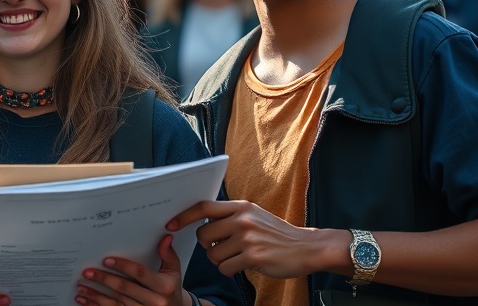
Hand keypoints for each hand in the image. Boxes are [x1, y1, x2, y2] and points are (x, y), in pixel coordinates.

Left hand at [76, 234, 189, 305]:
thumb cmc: (172, 289)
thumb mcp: (174, 273)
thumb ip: (168, 255)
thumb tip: (166, 237)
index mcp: (164, 287)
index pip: (140, 273)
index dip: (123, 266)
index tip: (106, 260)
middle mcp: (154, 302)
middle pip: (124, 288)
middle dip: (104, 279)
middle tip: (87, 272)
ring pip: (115, 303)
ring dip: (95, 295)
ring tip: (81, 286)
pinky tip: (84, 301)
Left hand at [169, 200, 327, 278]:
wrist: (307, 248)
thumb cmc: (276, 234)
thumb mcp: (253, 215)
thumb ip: (230, 216)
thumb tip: (201, 221)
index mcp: (241, 206)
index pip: (203, 207)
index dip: (184, 216)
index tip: (170, 224)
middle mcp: (242, 219)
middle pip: (203, 234)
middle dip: (207, 246)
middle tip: (220, 248)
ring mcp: (248, 238)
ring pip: (212, 255)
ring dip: (220, 260)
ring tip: (237, 257)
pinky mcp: (253, 257)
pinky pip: (225, 268)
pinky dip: (230, 270)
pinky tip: (244, 266)